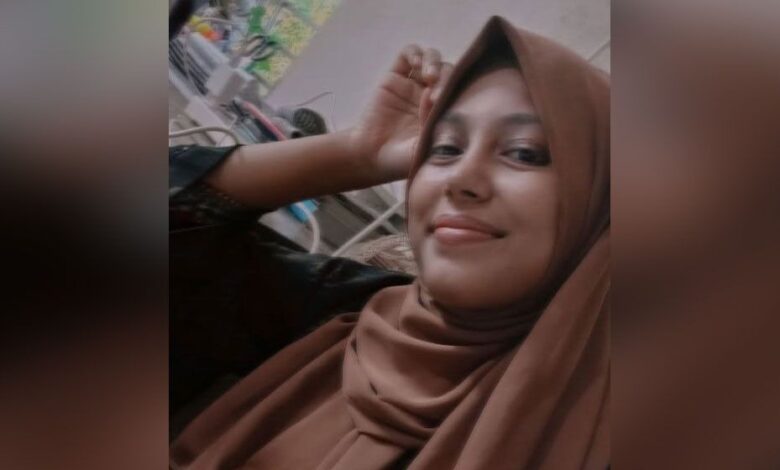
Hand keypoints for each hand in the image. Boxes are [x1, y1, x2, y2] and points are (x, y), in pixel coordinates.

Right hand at [350, 45, 453, 181]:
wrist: (372, 157)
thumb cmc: (403, 158)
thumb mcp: (427, 146)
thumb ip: (435, 123)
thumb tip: (434, 96)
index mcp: (446, 110)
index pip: (460, 90)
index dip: (457, 90)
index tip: (445, 104)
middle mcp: (432, 94)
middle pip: (448, 72)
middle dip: (446, 79)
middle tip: (435, 96)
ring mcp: (414, 84)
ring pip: (432, 59)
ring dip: (434, 63)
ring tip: (429, 76)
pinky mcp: (396, 76)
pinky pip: (409, 54)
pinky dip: (415, 53)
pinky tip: (417, 63)